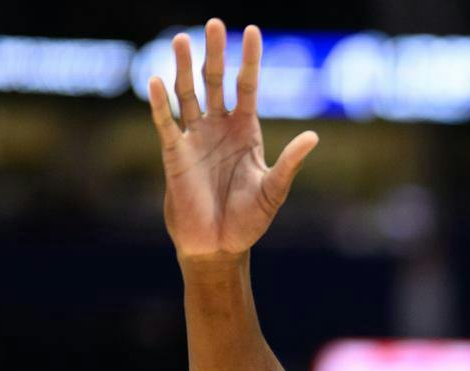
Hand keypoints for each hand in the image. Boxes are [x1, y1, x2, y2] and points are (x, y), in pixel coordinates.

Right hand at [147, 19, 317, 261]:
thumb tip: (313, 136)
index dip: (249, 61)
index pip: (247, 87)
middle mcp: (219, 128)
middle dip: (215, 53)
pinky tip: (156, 80)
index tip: (252, 31)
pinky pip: (166, 123)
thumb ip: (290, 163)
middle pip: (215, 82)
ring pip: (187, 94)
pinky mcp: (174, 154)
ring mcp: (195, 138)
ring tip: (182, 39)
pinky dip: (160, 103)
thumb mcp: (274, 190)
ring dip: (184, 67)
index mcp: (246, 132)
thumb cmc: (249, 221)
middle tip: (214, 23)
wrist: (220, 246)